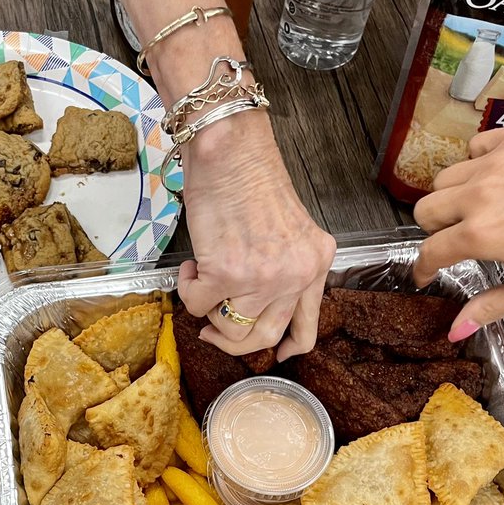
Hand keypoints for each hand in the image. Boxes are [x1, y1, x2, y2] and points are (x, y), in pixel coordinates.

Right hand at [176, 110, 335, 359]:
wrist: (231, 149)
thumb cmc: (252, 177)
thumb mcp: (289, 229)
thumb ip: (285, 266)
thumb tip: (255, 302)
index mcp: (316, 264)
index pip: (308, 328)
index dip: (287, 349)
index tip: (273, 355)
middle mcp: (296, 275)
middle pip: (263, 338)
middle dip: (233, 340)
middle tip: (214, 328)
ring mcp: (262, 278)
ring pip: (229, 329)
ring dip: (208, 311)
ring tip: (201, 280)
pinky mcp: (225, 273)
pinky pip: (198, 305)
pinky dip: (187, 290)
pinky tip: (190, 266)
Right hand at [413, 125, 503, 340]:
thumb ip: (491, 308)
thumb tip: (455, 332)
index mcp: (483, 234)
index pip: (429, 251)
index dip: (423, 268)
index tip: (427, 274)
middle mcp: (481, 194)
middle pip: (425, 210)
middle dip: (434, 230)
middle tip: (456, 239)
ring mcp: (497, 161)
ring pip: (445, 178)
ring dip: (452, 197)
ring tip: (477, 208)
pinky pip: (476, 147)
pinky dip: (477, 163)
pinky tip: (498, 178)